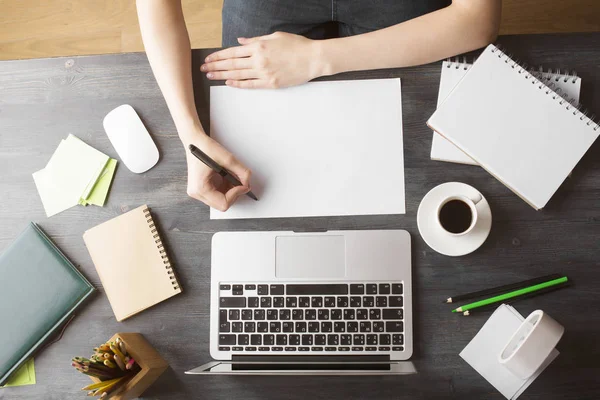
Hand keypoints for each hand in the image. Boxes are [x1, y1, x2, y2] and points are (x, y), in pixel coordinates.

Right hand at [183, 134, 251, 210]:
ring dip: (230, 190)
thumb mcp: (227, 159)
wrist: (194, 141)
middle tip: (240, 180)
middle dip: (234, 193)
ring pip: (221, 200)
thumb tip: (248, 182)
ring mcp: (198, 191)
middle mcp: (197, 193)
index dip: (236, 194)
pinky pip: (217, 194)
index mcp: (200, 188)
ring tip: (231, 176)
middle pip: (222, 204)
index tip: (243, 184)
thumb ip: (241, 172)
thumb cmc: (205, 148)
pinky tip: (226, 177)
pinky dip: (226, 187)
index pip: (223, 203)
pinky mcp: (201, 188)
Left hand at [201, 32, 323, 88]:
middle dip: (215, 66)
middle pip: (231, 64)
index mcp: (259, 46)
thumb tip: (240, 41)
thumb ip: (255, 39)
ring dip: (222, 75)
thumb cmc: (297, 45)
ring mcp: (264, 72)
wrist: (313, 59)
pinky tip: (228, 83)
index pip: (232, 51)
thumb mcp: (275, 36)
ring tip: (210, 76)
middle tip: (203, 69)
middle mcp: (259, 59)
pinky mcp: (271, 83)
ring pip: (238, 74)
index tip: (208, 58)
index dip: (218, 55)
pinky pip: (250, 85)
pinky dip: (238, 84)